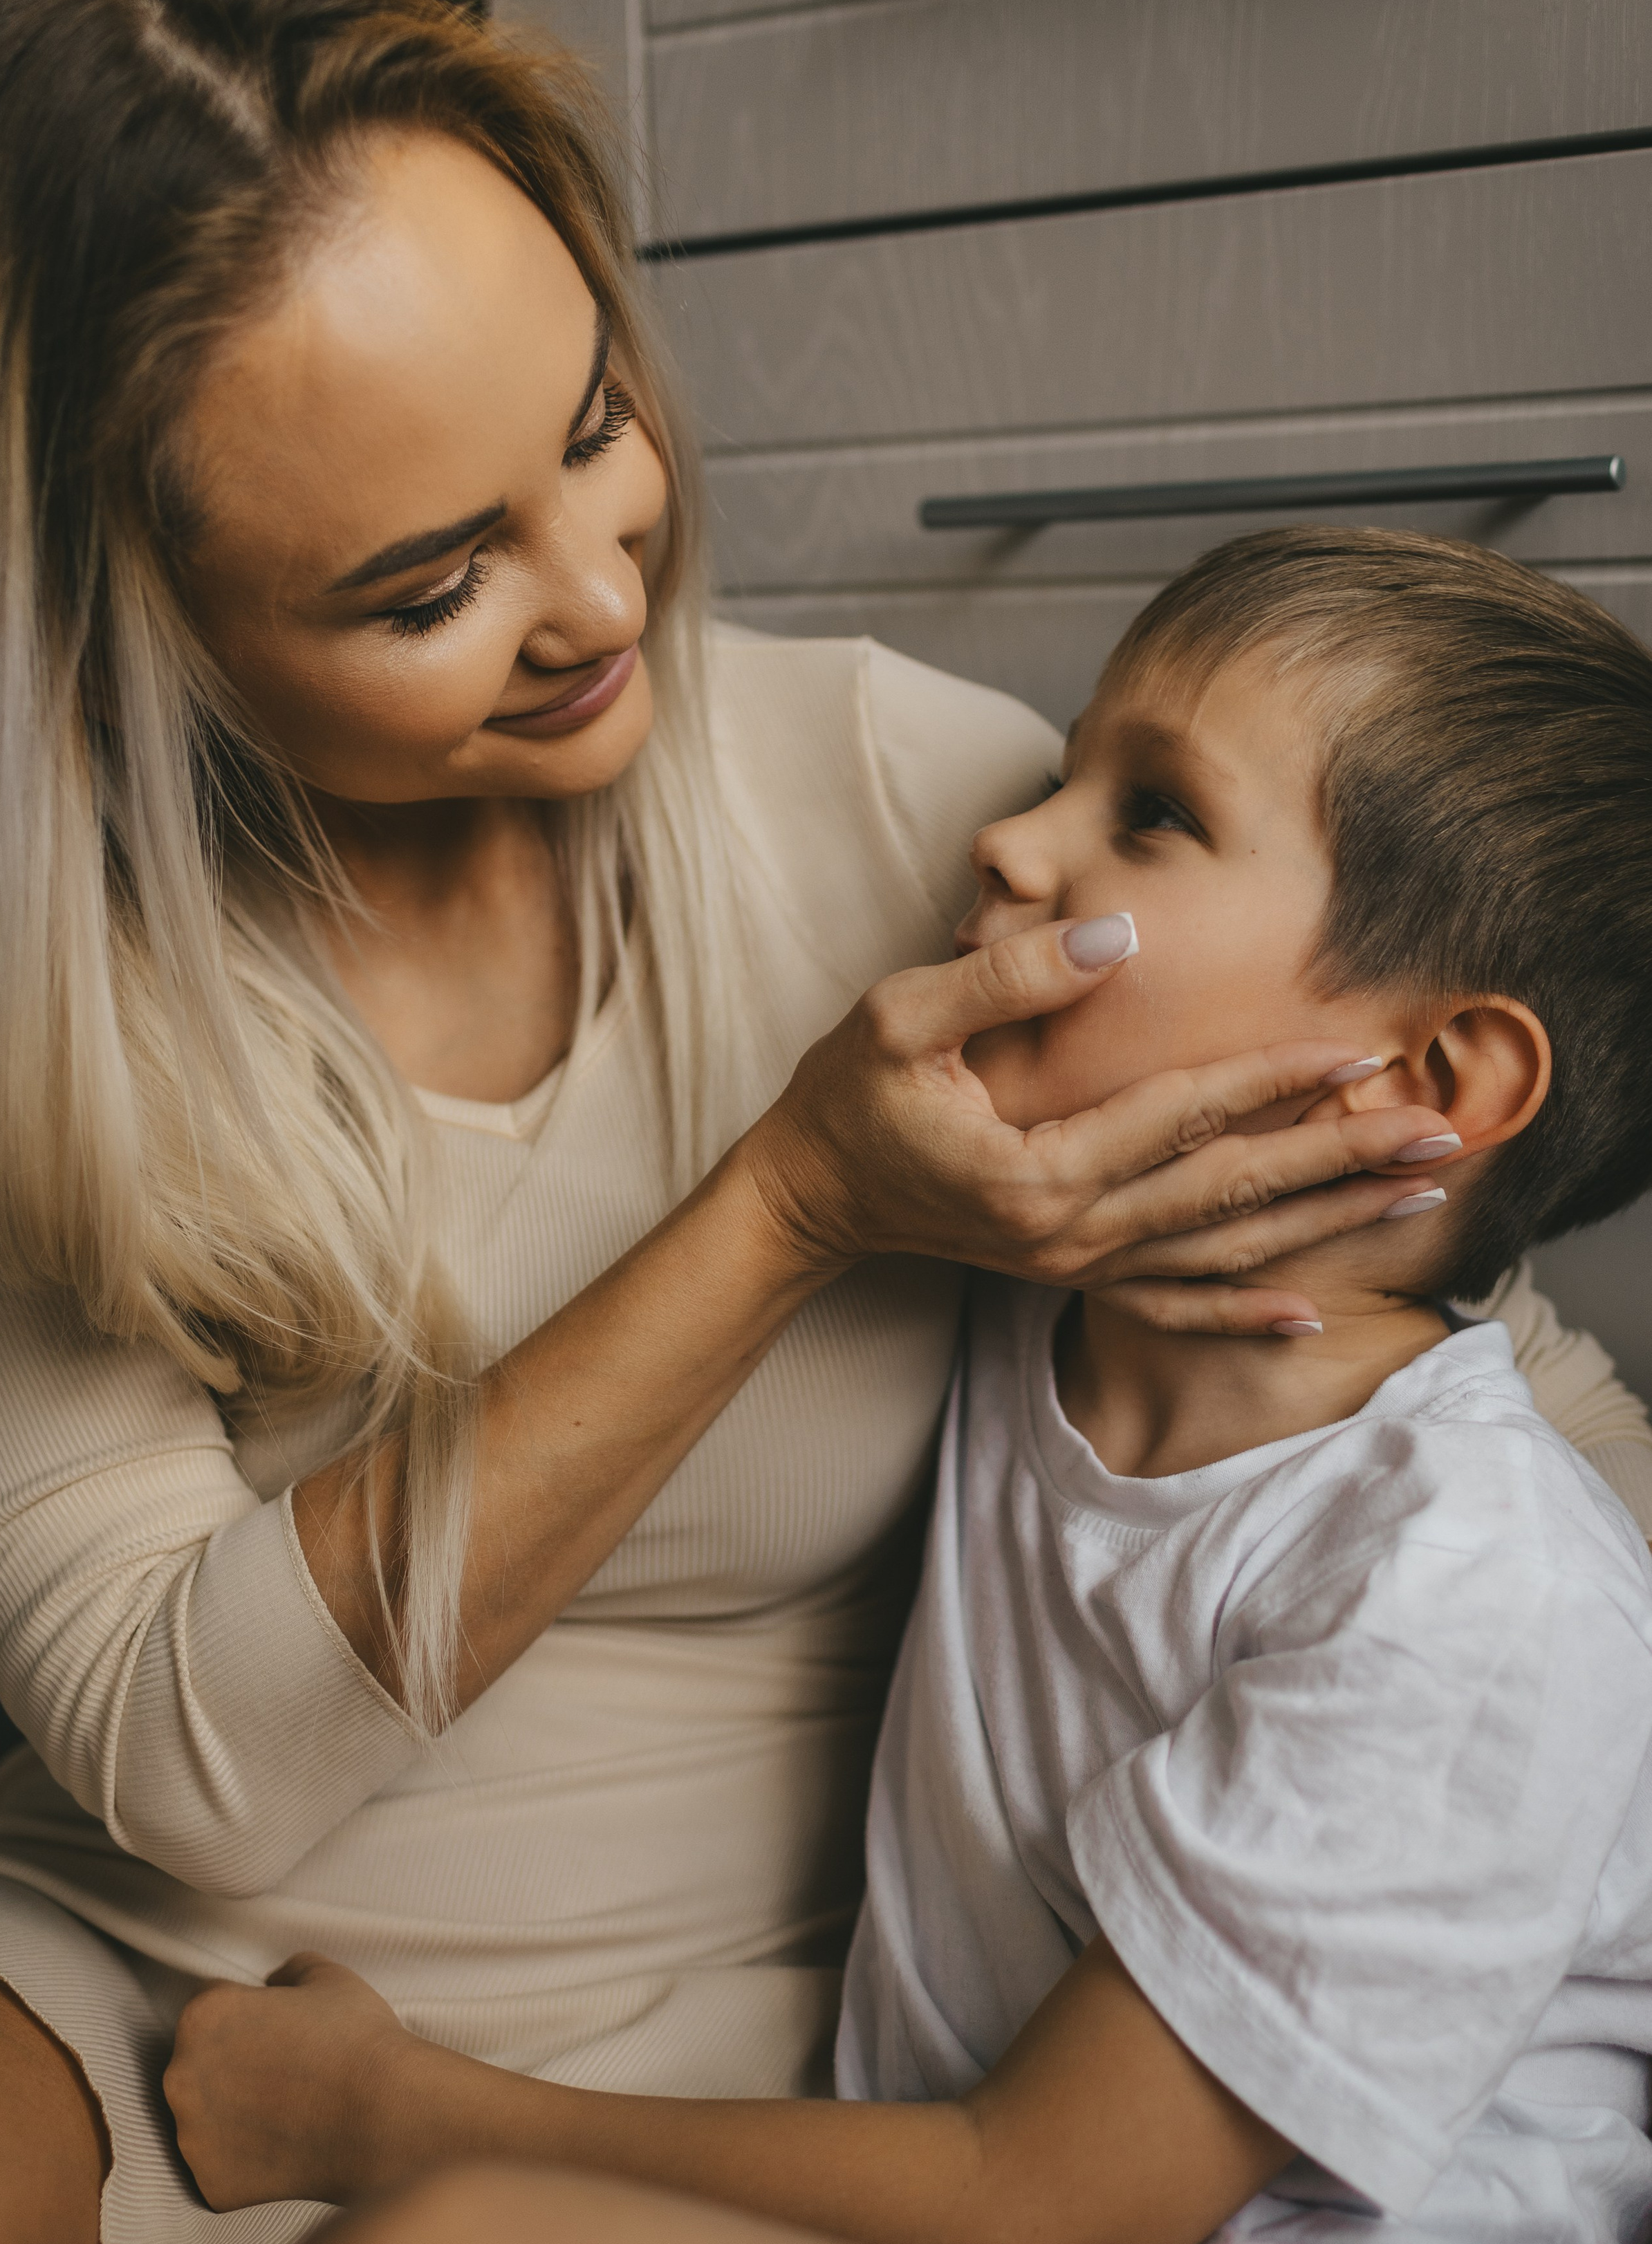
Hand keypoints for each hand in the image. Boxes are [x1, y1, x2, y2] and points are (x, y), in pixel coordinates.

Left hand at [164, 1953, 418, 2210]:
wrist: (386, 2117)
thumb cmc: (357, 2041)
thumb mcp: (329, 1977)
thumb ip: (288, 1969)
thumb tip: (276, 1981)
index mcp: (203, 2015)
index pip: (209, 2008)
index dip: (247, 2015)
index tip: (276, 2031)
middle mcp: (182, 2076)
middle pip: (198, 2065)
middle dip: (232, 2066)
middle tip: (284, 2072)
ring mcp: (193, 2137)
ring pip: (205, 2120)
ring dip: (235, 2115)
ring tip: (289, 2111)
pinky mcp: (212, 2184)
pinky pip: (221, 2168)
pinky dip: (246, 2161)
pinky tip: (286, 2146)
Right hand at [741, 921, 1457, 1334]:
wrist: (805, 1195)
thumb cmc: (846, 1095)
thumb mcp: (902, 1016)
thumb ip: (1009, 977)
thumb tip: (1117, 932)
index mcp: (1037, 1169)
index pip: (1180, 1115)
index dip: (1273, 1078)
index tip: (1359, 1050)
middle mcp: (1069, 1233)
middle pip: (1228, 1193)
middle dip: (1339, 1161)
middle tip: (1438, 1133)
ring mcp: (1073, 1266)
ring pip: (1221, 1251)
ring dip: (1323, 1224)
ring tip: (1414, 1195)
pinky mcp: (1069, 1277)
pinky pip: (1173, 1304)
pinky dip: (1245, 1310)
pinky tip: (1315, 1306)